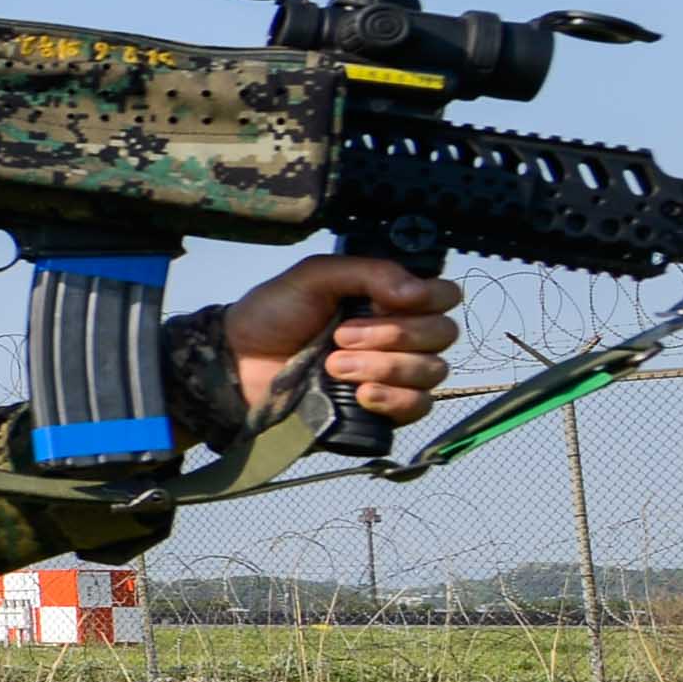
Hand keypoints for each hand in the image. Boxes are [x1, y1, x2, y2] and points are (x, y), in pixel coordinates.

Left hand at [220, 251, 462, 427]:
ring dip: (385, 366)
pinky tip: (362, 394)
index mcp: (391, 299)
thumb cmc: (273, 315)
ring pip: (431, 371)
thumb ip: (370, 272)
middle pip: (441, 334)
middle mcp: (401, 335)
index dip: (429, 298)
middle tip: (341, 336)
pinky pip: (418, 407)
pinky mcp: (383, 409)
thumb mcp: (315, 276)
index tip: (388, 301)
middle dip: (393, 334)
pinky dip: (395, 399)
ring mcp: (394, 374)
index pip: (445, 296)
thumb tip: (418, 292)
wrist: (237, 365)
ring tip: (334, 365)